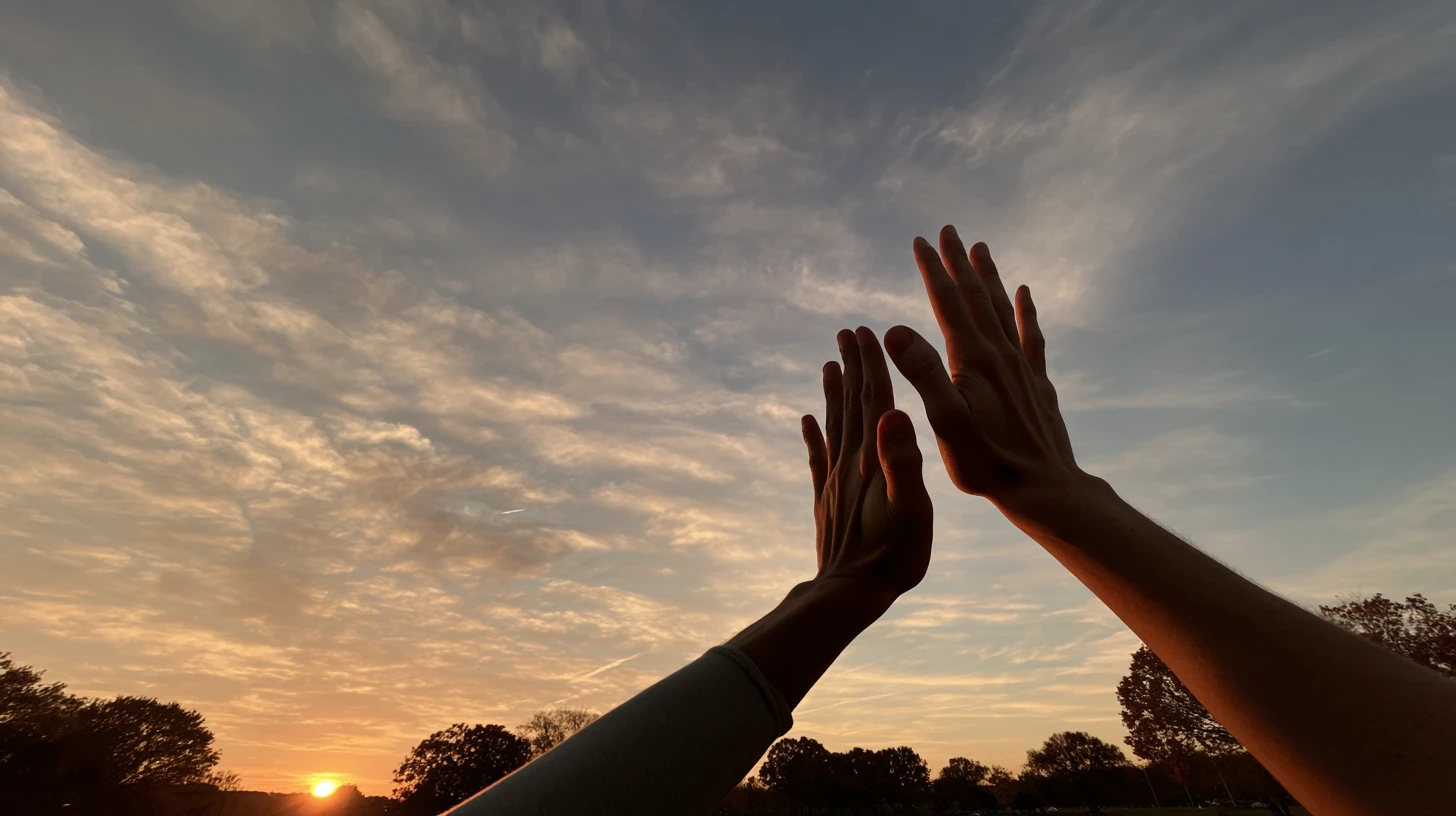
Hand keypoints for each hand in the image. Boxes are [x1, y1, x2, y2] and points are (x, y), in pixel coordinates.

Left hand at [801, 327, 933, 607]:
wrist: (851, 592)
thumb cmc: (893, 556)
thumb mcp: (912, 511)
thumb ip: (903, 462)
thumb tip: (895, 412)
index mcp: (874, 459)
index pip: (875, 400)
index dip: (872, 365)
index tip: (866, 331)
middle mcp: (851, 462)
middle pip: (851, 403)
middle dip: (852, 366)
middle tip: (845, 332)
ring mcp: (834, 479)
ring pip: (833, 423)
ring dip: (832, 392)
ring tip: (828, 363)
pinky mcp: (825, 498)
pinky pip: (816, 457)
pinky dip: (811, 435)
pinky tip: (805, 420)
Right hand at [883, 225, 1085, 509]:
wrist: (1044, 488)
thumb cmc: (987, 462)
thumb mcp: (945, 421)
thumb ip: (922, 372)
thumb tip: (894, 329)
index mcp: (973, 360)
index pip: (949, 304)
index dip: (933, 271)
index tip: (920, 241)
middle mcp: (1000, 355)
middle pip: (977, 297)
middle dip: (958, 263)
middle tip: (947, 230)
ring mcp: (1022, 367)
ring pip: (1003, 309)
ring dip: (989, 277)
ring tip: (980, 248)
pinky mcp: (1036, 383)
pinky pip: (1030, 336)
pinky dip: (1025, 310)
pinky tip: (1025, 294)